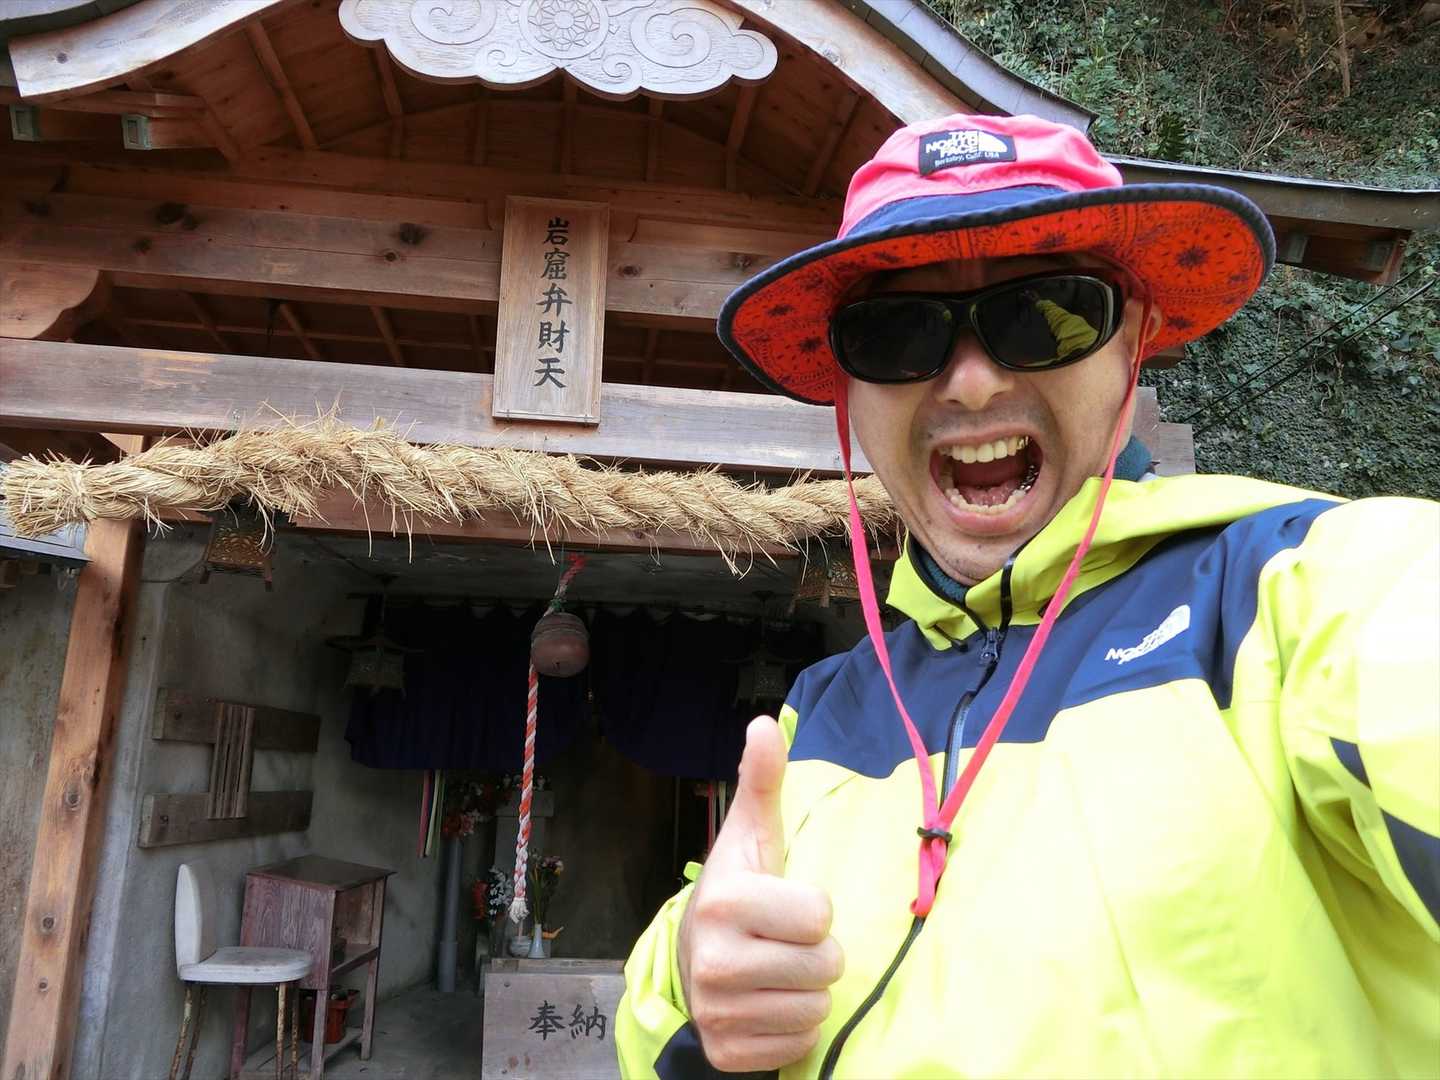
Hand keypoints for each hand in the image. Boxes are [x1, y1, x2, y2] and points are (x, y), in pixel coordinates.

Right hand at [677, 717, 843, 1072]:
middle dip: (816, 953)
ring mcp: (719, 1012)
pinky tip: (768, 1004)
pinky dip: (792, 1029)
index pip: (819, 915)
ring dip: (807, 991)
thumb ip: (762, 781)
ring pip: (816, 1008)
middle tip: (784, 942)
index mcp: (724, 901)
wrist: (689, 962)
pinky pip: (799, 1045)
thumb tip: (766, 723)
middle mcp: (714, 960)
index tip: (784, 904)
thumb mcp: (751, 836)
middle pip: (825, 965)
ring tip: (777, 971)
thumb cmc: (737, 893)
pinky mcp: (729, 1052)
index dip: (812, 909)